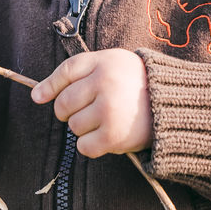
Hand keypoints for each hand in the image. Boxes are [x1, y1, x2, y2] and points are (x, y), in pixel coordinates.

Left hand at [31, 49, 152, 157]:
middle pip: (64, 103)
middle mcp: (105, 84)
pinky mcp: (113, 136)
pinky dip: (90, 145)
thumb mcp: (112, 63)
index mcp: (104, 62)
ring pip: (73, 125)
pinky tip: (105, 136)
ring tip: (103, 121)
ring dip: (83, 128)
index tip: (39, 97)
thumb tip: (36, 95)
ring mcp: (109, 110)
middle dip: (67, 111)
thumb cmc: (137, 83)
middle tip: (84, 111)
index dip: (49, 85)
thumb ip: (79, 72)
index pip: (66, 71)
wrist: (174, 106)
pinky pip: (83, 146)